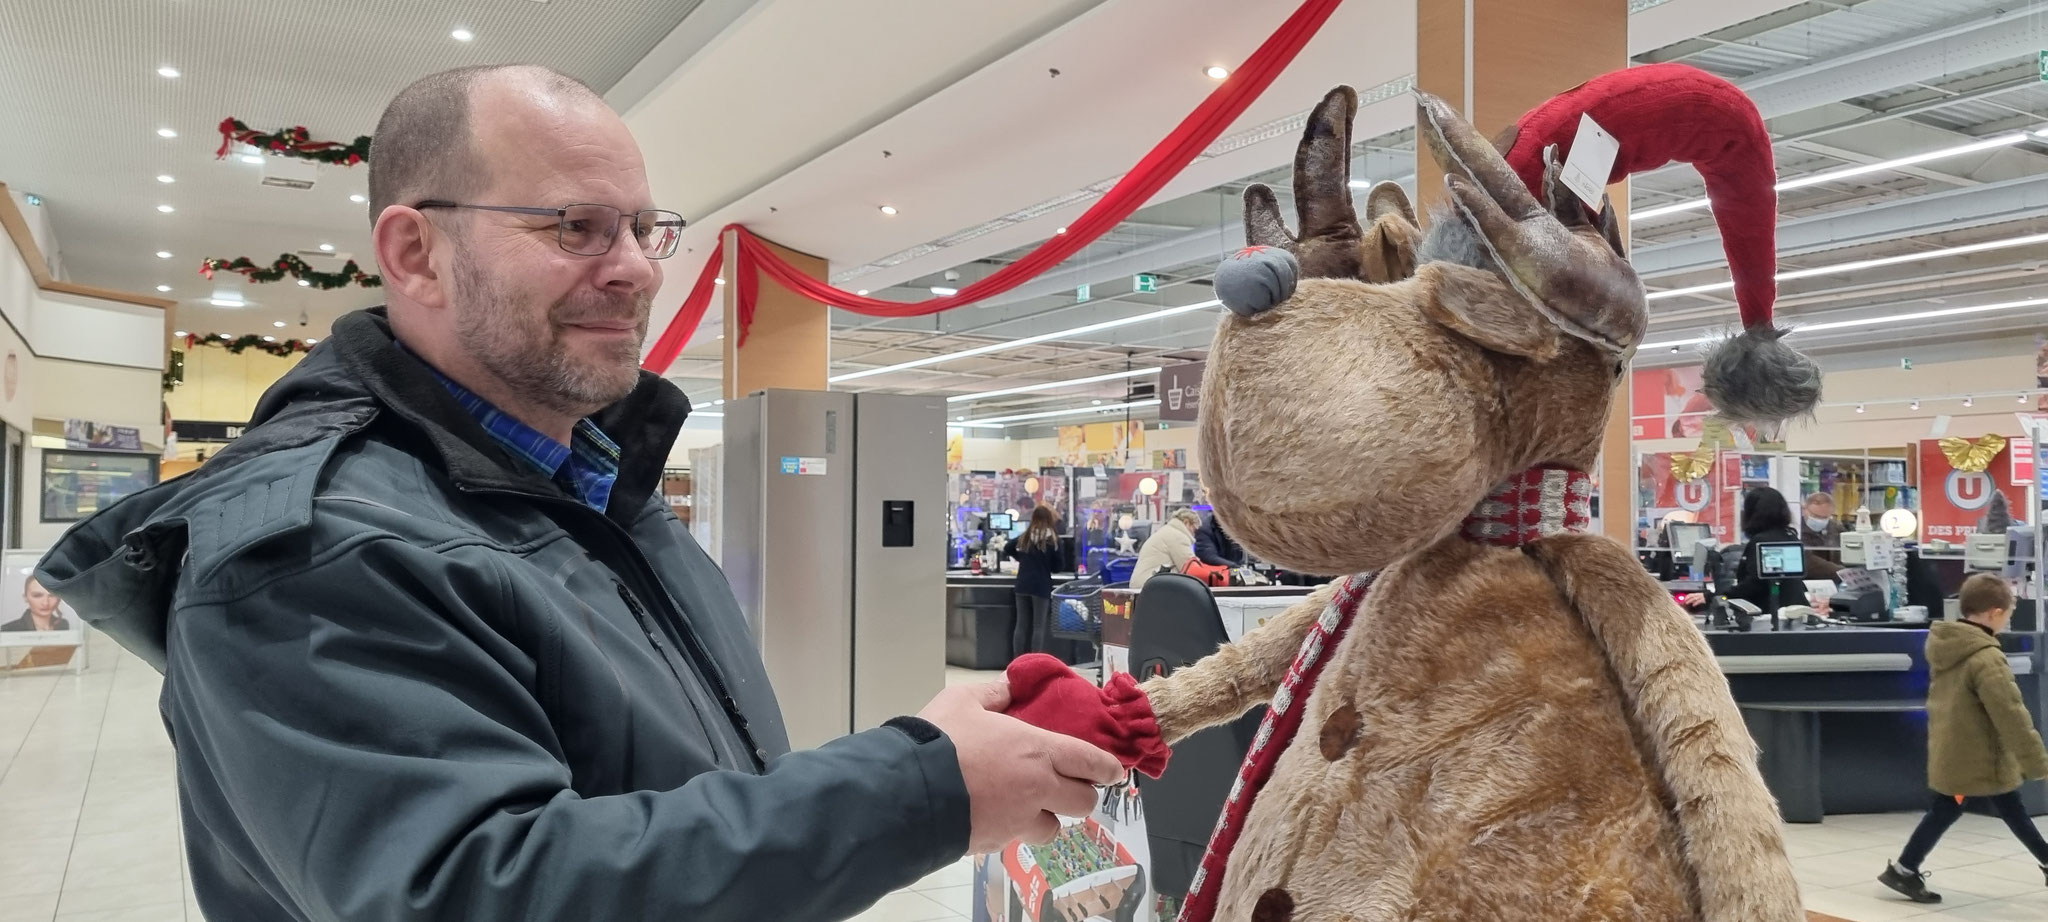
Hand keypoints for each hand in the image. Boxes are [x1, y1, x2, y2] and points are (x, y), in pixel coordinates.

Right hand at [918, 680, 1125, 853]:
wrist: (909, 791)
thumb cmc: (940, 741)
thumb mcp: (963, 701)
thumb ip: (994, 693)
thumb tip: (1009, 685)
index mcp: (1038, 751)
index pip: (1091, 763)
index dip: (1108, 768)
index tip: (1113, 771)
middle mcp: (1037, 789)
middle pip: (1083, 803)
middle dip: (1081, 795)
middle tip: (1069, 786)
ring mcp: (1018, 821)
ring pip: (1052, 829)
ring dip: (1047, 818)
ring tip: (1029, 807)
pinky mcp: (996, 843)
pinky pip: (1015, 839)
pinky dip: (1012, 830)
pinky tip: (993, 816)